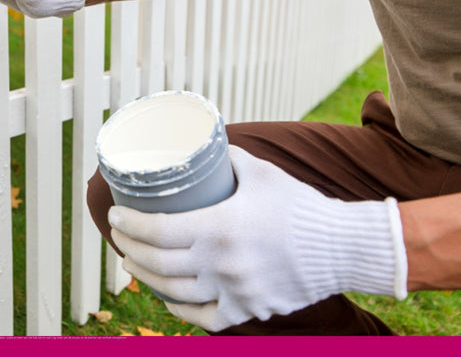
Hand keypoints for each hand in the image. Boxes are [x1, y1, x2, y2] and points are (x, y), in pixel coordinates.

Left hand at [108, 145, 407, 331]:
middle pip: (157, 262)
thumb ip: (226, 158)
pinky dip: (179, 308)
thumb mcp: (260, 172)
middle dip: (129, 248)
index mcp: (221, 226)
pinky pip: (203, 317)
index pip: (156, 229)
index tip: (115, 215)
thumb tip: (199, 143)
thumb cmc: (302, 205)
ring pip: (173, 291)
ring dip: (145, 277)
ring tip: (132, 262)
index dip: (128, 223)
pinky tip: (166, 296)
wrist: (345, 247)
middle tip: (119, 236)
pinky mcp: (249, 310)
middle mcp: (222, 263)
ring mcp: (235, 291)